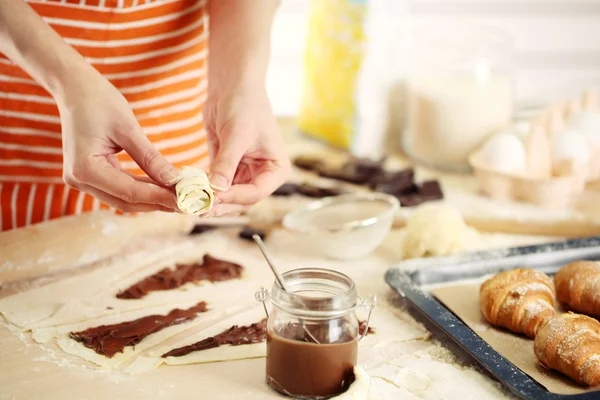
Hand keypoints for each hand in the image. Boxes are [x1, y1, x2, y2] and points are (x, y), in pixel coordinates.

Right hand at [59, 75, 179, 212]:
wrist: (74, 88)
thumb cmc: (99, 101)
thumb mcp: (128, 128)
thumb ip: (150, 158)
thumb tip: (174, 180)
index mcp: (85, 169)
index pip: (129, 192)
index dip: (159, 197)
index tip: (184, 198)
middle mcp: (80, 180)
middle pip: (125, 202)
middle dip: (157, 203)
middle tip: (187, 203)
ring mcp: (82, 180)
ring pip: (123, 199)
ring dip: (151, 200)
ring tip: (179, 198)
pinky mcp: (90, 176)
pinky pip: (119, 189)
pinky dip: (141, 190)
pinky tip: (163, 189)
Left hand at [203, 88, 290, 216]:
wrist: (233, 86)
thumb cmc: (244, 105)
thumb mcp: (236, 135)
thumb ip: (226, 164)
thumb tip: (216, 190)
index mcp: (276, 169)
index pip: (256, 193)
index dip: (234, 197)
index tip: (213, 197)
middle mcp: (263, 175)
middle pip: (242, 200)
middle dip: (222, 204)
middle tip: (200, 209)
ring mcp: (245, 174)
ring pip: (229, 197)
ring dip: (212, 201)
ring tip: (192, 204)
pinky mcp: (228, 169)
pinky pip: (217, 186)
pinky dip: (205, 190)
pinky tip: (190, 193)